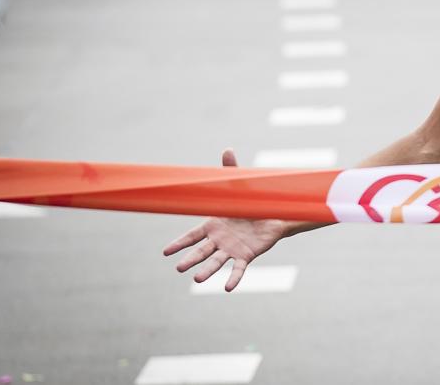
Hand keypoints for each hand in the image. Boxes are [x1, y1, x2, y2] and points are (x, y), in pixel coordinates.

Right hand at [162, 149, 289, 291]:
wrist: (273, 214)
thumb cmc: (252, 201)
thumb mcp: (240, 186)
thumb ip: (231, 171)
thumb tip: (228, 150)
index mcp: (213, 225)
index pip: (192, 235)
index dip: (180, 244)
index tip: (165, 253)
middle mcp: (219, 240)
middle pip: (201, 251)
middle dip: (190, 259)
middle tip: (179, 268)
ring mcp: (231, 249)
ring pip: (216, 262)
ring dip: (207, 271)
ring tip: (197, 280)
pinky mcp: (246, 255)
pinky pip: (238, 269)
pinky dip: (233, 278)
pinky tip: (228, 288)